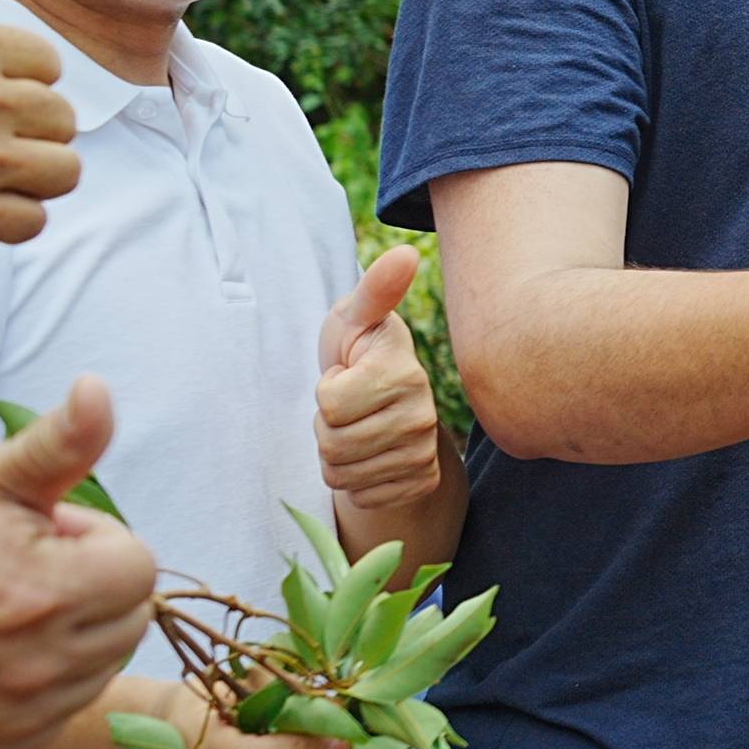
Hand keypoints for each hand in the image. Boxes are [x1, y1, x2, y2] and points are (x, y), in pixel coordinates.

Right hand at [0, 378, 155, 748]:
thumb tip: (101, 391)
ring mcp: (10, 720)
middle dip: (90, 590)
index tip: (39, 537)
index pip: (139, 566)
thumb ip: (58, 444)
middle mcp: (32, 666)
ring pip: (100, 670)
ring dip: (70, 640)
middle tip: (17, 573)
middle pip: (130, 621)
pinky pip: (61, 716)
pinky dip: (41, 690)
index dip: (94, 542)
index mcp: (40, 591)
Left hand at [318, 246, 442, 514]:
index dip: (325, 391)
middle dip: (326, 428)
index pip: (331, 403)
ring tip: (355, 429)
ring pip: (342, 474)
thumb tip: (406, 252)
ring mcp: (423, 452)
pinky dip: (355, 481)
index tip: (344, 375)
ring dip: (336, 455)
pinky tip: (369, 457)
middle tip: (347, 408)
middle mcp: (422, 415)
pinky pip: (362, 496)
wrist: (386, 406)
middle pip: (333, 444)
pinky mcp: (420, 482)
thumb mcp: (355, 318)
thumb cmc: (359, 353)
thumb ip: (375, 289)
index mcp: (404, 372)